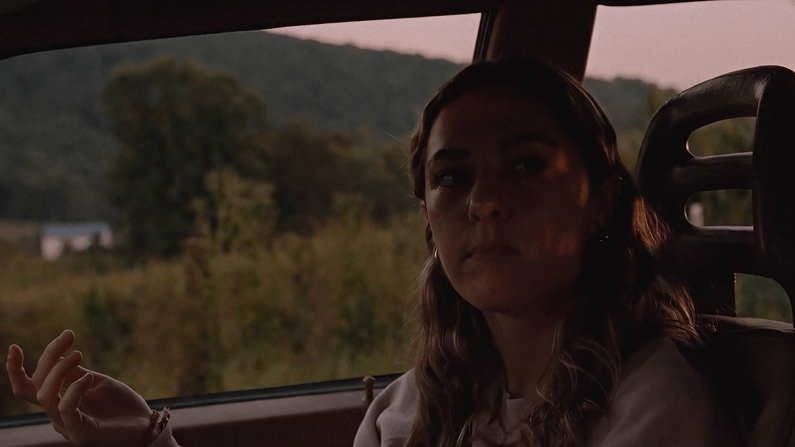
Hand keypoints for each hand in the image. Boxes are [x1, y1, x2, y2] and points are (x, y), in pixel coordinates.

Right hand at [6, 330, 158, 446]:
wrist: (145, 424)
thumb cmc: (121, 405)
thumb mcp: (96, 382)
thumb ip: (75, 373)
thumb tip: (57, 355)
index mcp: (59, 402)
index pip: (29, 387)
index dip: (15, 370)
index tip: (14, 346)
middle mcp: (58, 415)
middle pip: (35, 387)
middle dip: (48, 357)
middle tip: (69, 337)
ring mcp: (68, 426)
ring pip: (46, 396)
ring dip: (59, 370)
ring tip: (78, 354)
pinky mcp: (81, 434)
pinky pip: (66, 410)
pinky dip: (74, 389)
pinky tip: (89, 378)